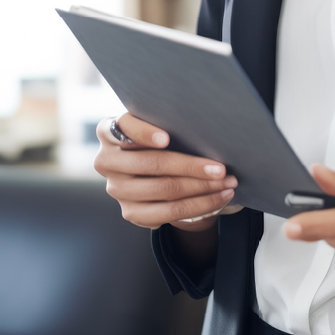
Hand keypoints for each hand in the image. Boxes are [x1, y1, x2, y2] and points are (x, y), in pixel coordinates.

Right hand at [93, 113, 237, 232]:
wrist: (148, 169)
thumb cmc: (157, 138)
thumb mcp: (154, 124)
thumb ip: (165, 122)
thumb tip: (204, 128)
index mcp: (108, 131)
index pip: (124, 127)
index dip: (145, 133)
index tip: (166, 139)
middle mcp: (106, 161)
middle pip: (153, 164)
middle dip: (191, 167)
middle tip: (221, 169)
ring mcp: (117, 189)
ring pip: (165, 191)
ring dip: (202, 189)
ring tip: (227, 183)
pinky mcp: (130, 212)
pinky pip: (169, 213)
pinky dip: (200, 205)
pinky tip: (219, 198)